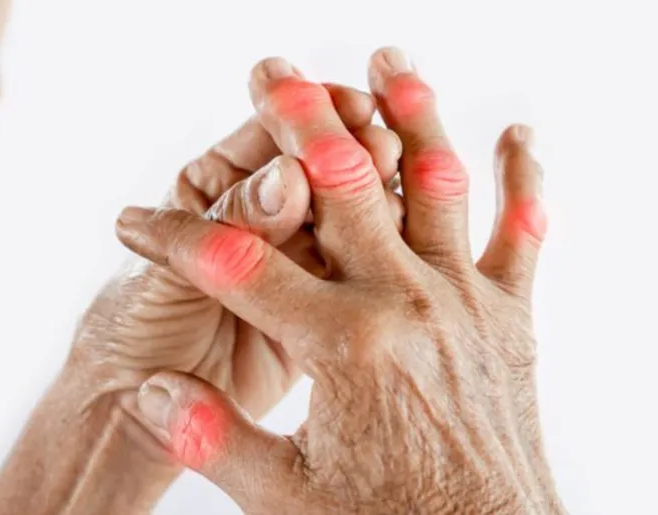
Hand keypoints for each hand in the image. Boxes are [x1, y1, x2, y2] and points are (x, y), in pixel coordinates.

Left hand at [75, 82, 402, 452]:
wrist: (136, 416)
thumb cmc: (132, 333)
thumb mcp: (171, 275)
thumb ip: (231, 227)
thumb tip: (290, 179)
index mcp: (215, 188)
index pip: (268, 140)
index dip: (307, 120)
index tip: (350, 109)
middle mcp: (260, 218)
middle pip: (316, 174)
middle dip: (352, 157)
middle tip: (384, 151)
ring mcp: (292, 263)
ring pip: (345, 223)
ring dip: (375, 208)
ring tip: (401, 206)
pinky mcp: (316, 310)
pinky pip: (353, 276)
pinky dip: (379, 262)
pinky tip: (405, 254)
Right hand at [116, 48, 563, 513]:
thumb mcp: (287, 495)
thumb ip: (214, 438)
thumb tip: (147, 392)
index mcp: (342, 347)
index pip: (237, 268)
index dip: (174, 239)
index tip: (134, 220)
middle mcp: (406, 305)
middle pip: (341, 188)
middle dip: (296, 123)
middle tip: (269, 70)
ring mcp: (464, 302)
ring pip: (436, 187)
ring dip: (412, 117)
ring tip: (387, 61)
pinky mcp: (508, 315)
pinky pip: (521, 235)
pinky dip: (523, 182)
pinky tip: (519, 135)